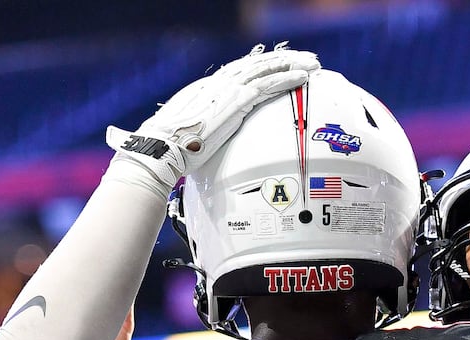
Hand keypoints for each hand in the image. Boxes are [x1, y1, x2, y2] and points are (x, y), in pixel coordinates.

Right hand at [106, 44, 319, 189]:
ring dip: (292, 65)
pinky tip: (303, 77)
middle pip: (255, 65)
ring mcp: (227, 92)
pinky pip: (269, 86)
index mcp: (203, 91)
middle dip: (281, 59)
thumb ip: (189, 134)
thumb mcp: (178, 137)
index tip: (274, 65)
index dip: (258, 67)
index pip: (237, 73)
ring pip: (266, 70)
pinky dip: (287, 79)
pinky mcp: (236, 103)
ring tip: (312, 63)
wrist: (157, 151)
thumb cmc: (162, 152)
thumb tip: (182, 144)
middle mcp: (216, 85)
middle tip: (303, 58)